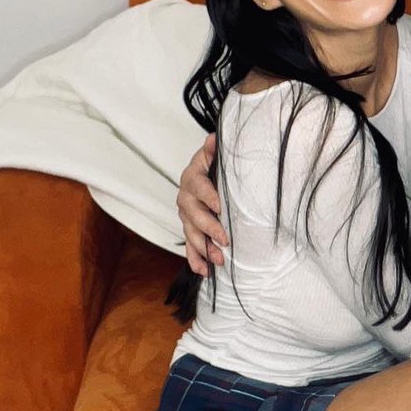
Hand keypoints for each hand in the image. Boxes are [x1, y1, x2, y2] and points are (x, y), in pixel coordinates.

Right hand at [178, 133, 225, 274]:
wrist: (207, 173)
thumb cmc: (215, 165)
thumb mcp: (216, 155)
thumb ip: (214, 150)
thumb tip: (214, 138)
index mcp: (193, 177)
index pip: (199, 187)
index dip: (209, 196)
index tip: (221, 206)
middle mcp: (185, 197)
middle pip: (194, 215)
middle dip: (209, 229)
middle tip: (225, 240)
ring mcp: (186, 215)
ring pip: (191, 233)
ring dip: (203, 248)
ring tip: (218, 261)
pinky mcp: (189, 229)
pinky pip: (189, 246)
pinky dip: (195, 259)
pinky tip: (204, 272)